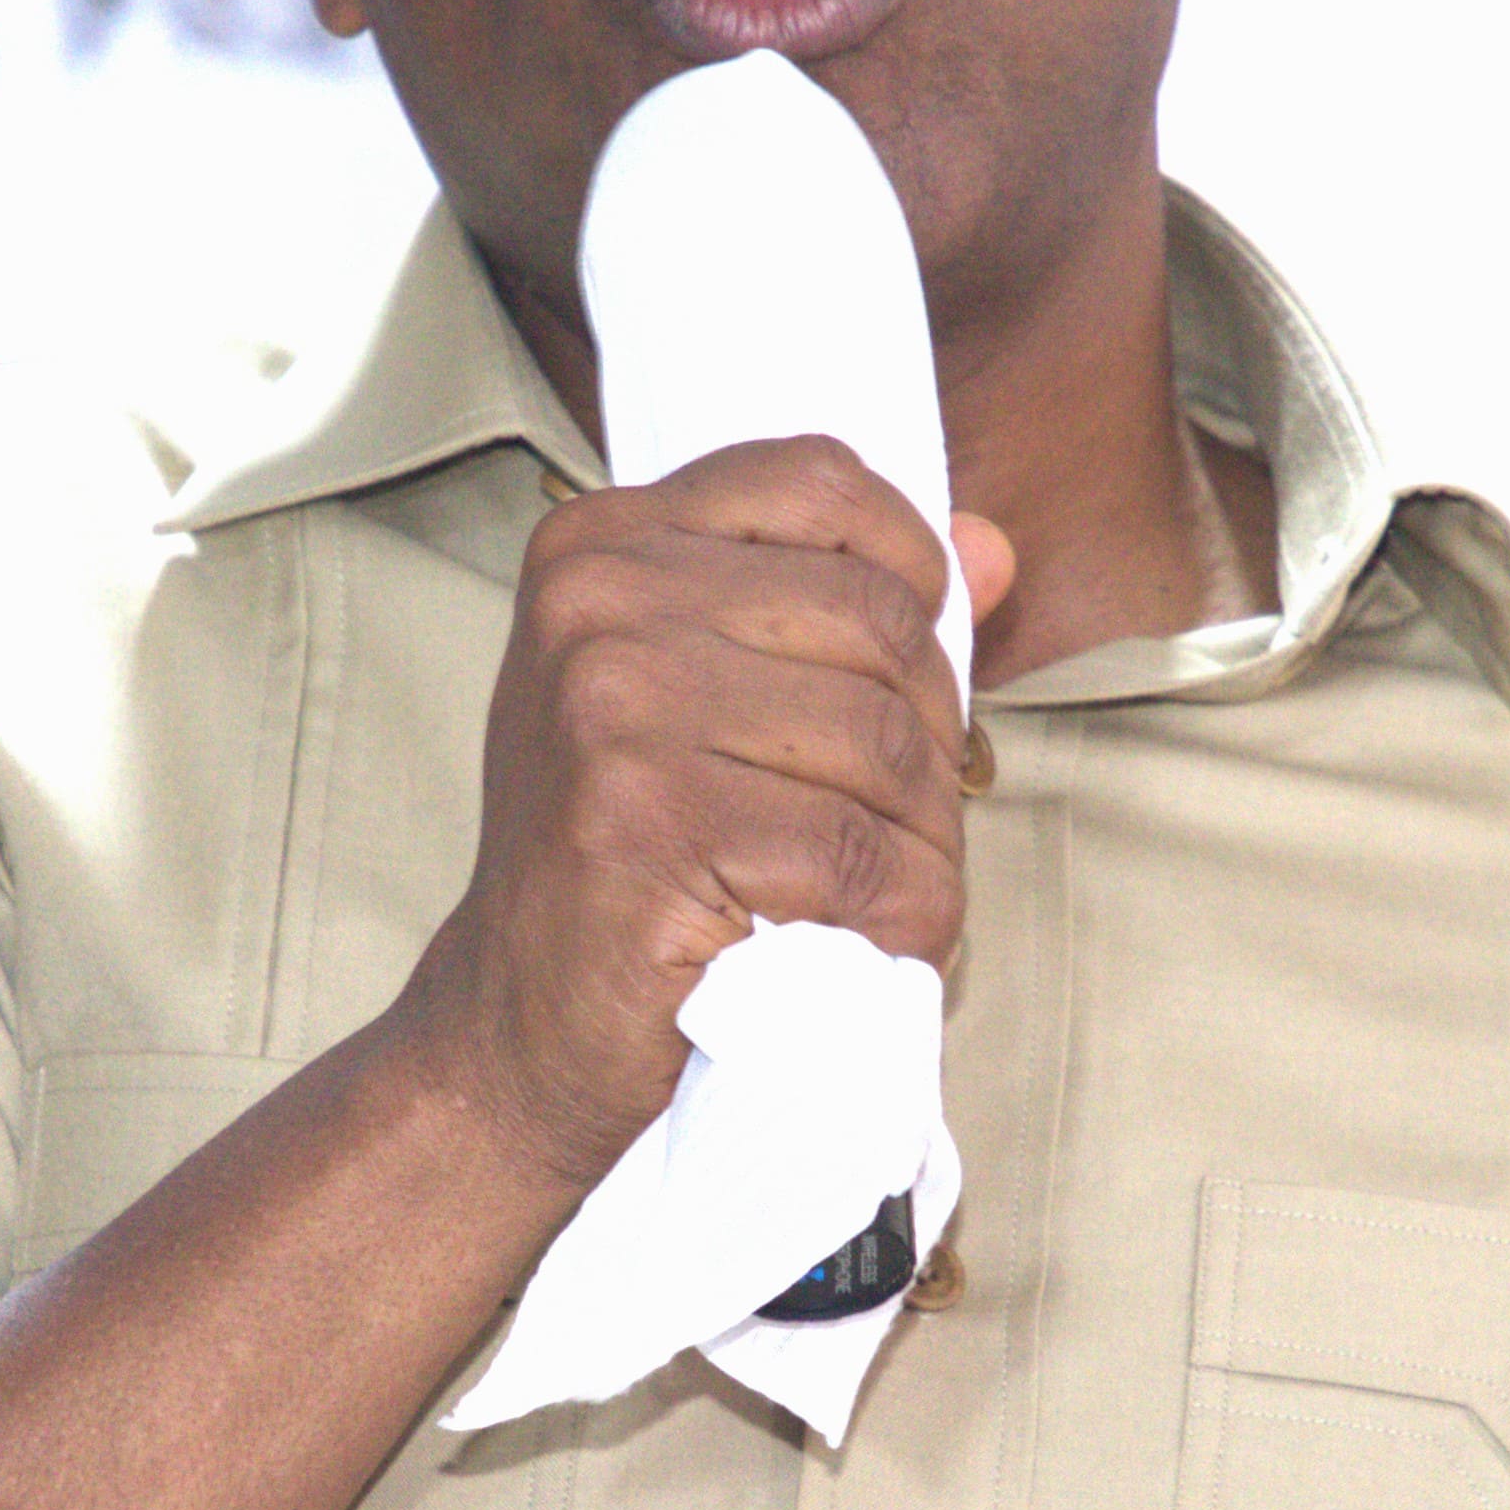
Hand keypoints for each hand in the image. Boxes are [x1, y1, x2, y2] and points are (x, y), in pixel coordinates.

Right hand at [396, 435, 1013, 1198]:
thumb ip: (846, 603)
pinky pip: (863, 856)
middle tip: (877, 823)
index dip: (906, 568)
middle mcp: (600, 606)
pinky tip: (843, 942)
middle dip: (925, 739)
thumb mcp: (712, 693)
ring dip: (917, 840)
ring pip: (890, 745)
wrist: (517, 1029)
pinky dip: (893, 918)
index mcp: (605, 544)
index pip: (821, 480)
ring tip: (855, 890)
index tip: (897, 665)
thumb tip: (992, 551)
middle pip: (881, 624)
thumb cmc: (628, 857)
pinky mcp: (652, 825)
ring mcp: (616, 711)